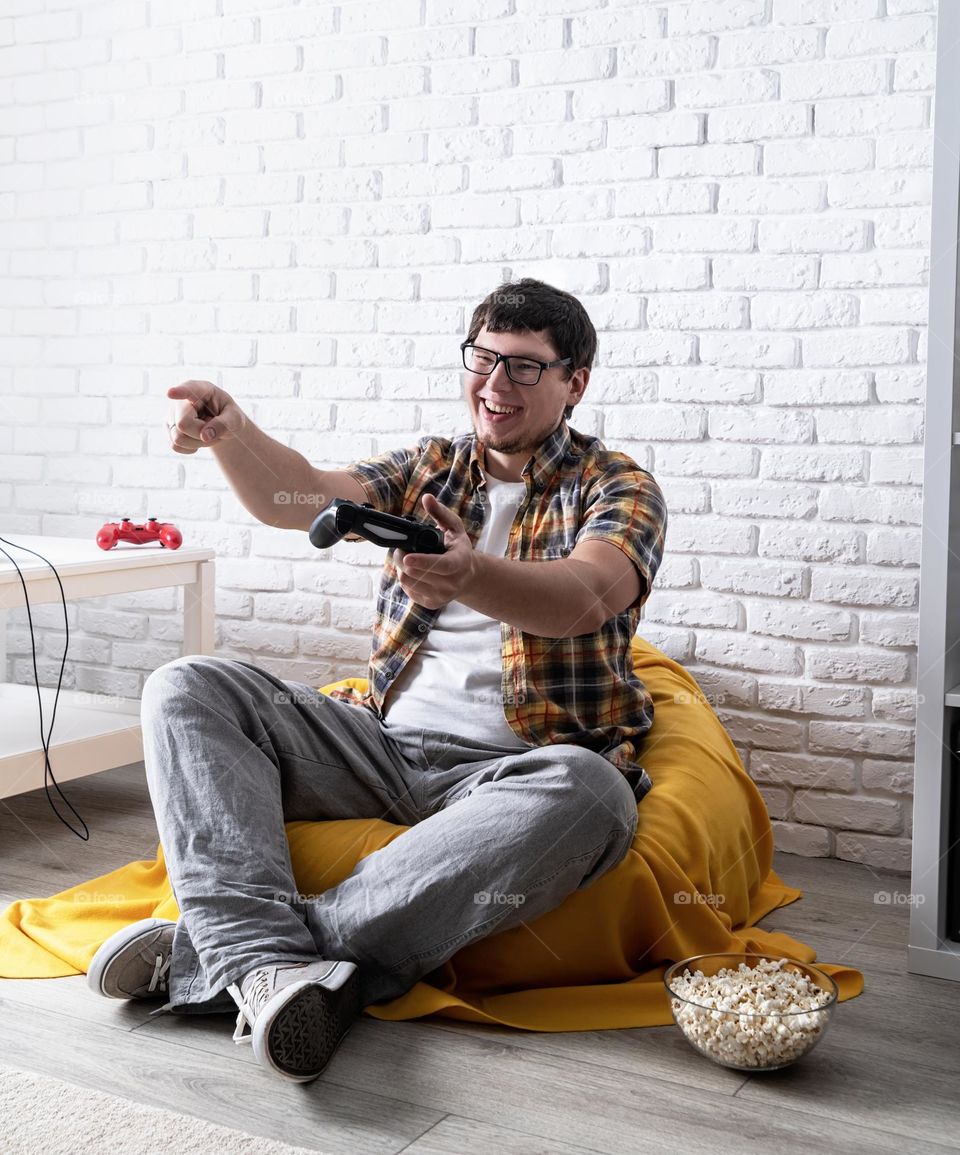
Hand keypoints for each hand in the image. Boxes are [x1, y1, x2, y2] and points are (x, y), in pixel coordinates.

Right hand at [166, 380, 245, 454]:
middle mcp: (181, 400)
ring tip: (206, 432)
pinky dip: (190, 448)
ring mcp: (172, 413)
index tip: (171, 393)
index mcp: (201, 390)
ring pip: (178, 438)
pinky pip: (175, 446)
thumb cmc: (228, 416)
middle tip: (213, 428)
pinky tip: (197, 438)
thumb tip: (204, 436)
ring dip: (197, 442)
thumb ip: (224, 424)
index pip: (189, 389)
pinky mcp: (168, 427)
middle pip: (183, 424)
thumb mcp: (235, 419)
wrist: (220, 423)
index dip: (179, 391)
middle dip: (200, 433)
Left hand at [394, 493, 478, 609]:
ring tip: (407, 559)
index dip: (422, 562)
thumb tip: (427, 498)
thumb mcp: (454, 528)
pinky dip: (405, 578)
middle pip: (416, 572)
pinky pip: (407, 590)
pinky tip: (413, 571)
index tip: (407, 558)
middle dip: (402, 558)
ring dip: (401, 568)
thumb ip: (440, 513)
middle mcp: (452, 582)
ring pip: (408, 581)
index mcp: (460, 562)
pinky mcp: (431, 603)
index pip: (441, 565)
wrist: (468, 576)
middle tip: (401, 550)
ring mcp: (442, 596)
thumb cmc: (458, 548)